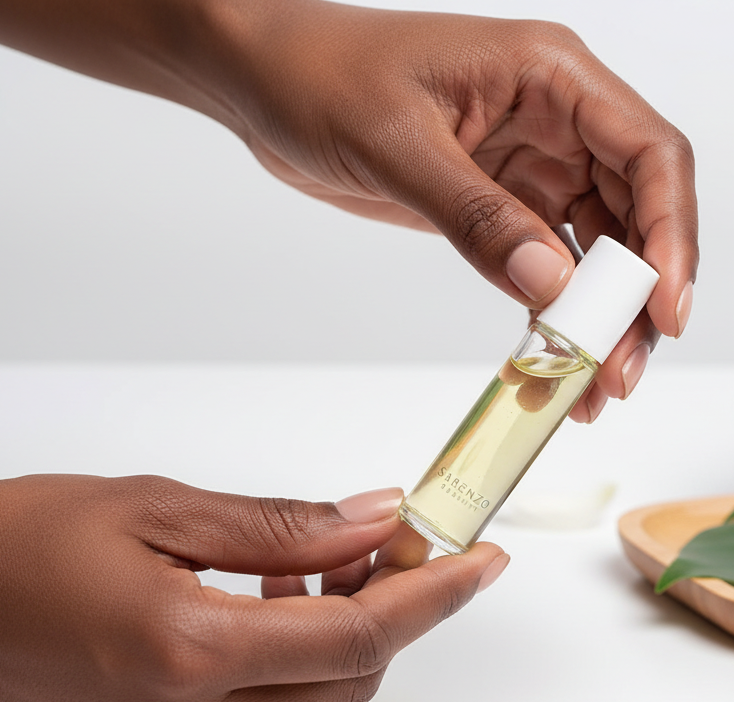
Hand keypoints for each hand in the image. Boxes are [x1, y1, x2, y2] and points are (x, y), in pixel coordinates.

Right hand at [0, 474, 506, 701]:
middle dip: (389, 611)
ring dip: (336, 635)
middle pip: (344, 680)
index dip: (431, 595)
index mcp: (183, 649)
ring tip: (320, 565)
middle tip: (392, 543)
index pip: (355, 637)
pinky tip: (267, 602)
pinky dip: (287, 661)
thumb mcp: (157, 506)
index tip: (478, 560)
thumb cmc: (15, 540)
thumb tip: (368, 519)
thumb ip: (279, 526)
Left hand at [202, 2, 696, 419]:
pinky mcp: (491, 203)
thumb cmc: (324, 79)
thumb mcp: (400, 146)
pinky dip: (549, 311)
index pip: (647, 155)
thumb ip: (478, 216)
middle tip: (617, 374)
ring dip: (595, 316)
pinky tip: (549, 357)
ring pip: (589, 247)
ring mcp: (522, 165)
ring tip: (590, 387)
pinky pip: (539, 261)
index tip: (662, 310)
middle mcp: (550, 120)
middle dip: (633, 297)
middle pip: (629, 213)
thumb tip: (550, 285)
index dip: (669, 236)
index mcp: (549, 77)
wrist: (270, 85)